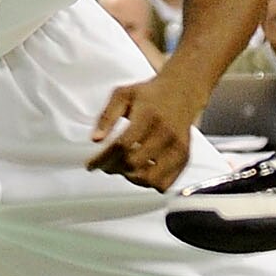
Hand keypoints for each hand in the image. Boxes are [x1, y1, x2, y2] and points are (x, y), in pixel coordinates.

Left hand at [88, 69, 199, 189]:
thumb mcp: (122, 95)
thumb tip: (96, 139)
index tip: (91, 164)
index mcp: (148, 115)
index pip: (122, 145)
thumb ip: (106, 116)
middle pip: (133, 163)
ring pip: (148, 179)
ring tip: (123, 165)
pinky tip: (141, 170)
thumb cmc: (150, 94)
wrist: (181, 91)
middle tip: (106, 163)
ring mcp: (177, 147)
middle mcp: (166, 132)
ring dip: (130, 177)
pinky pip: (163, 184)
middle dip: (113, 167)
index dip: (102, 158)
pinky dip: (148, 182)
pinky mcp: (184, 158)